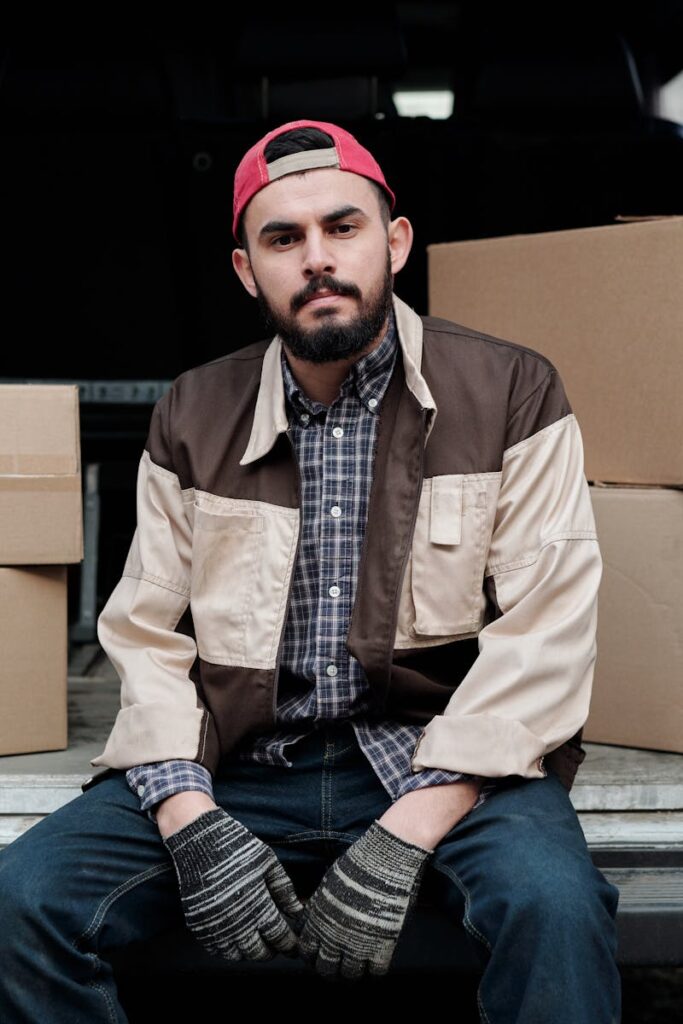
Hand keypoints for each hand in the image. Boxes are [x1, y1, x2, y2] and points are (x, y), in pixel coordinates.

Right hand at [163, 807, 304, 960]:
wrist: (200, 840)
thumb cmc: (238, 847)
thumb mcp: (268, 862)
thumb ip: (284, 889)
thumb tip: (298, 911)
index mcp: (258, 905)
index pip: (279, 937)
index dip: (289, 944)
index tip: (293, 945)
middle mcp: (237, 921)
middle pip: (258, 953)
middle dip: (269, 951)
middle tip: (274, 943)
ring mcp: (215, 925)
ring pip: (236, 955)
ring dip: (248, 951)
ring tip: (254, 939)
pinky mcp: (198, 924)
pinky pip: (214, 949)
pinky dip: (226, 948)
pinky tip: (233, 936)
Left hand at [296, 819, 433, 979]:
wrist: (384, 860)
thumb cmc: (356, 865)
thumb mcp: (327, 883)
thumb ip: (317, 907)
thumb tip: (310, 919)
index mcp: (318, 921)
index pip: (307, 952)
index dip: (313, 954)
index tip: (321, 950)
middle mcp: (334, 938)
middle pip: (326, 970)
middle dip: (331, 967)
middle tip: (340, 960)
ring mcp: (358, 945)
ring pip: (350, 976)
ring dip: (353, 969)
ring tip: (359, 960)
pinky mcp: (382, 947)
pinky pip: (375, 972)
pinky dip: (375, 968)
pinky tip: (377, 956)